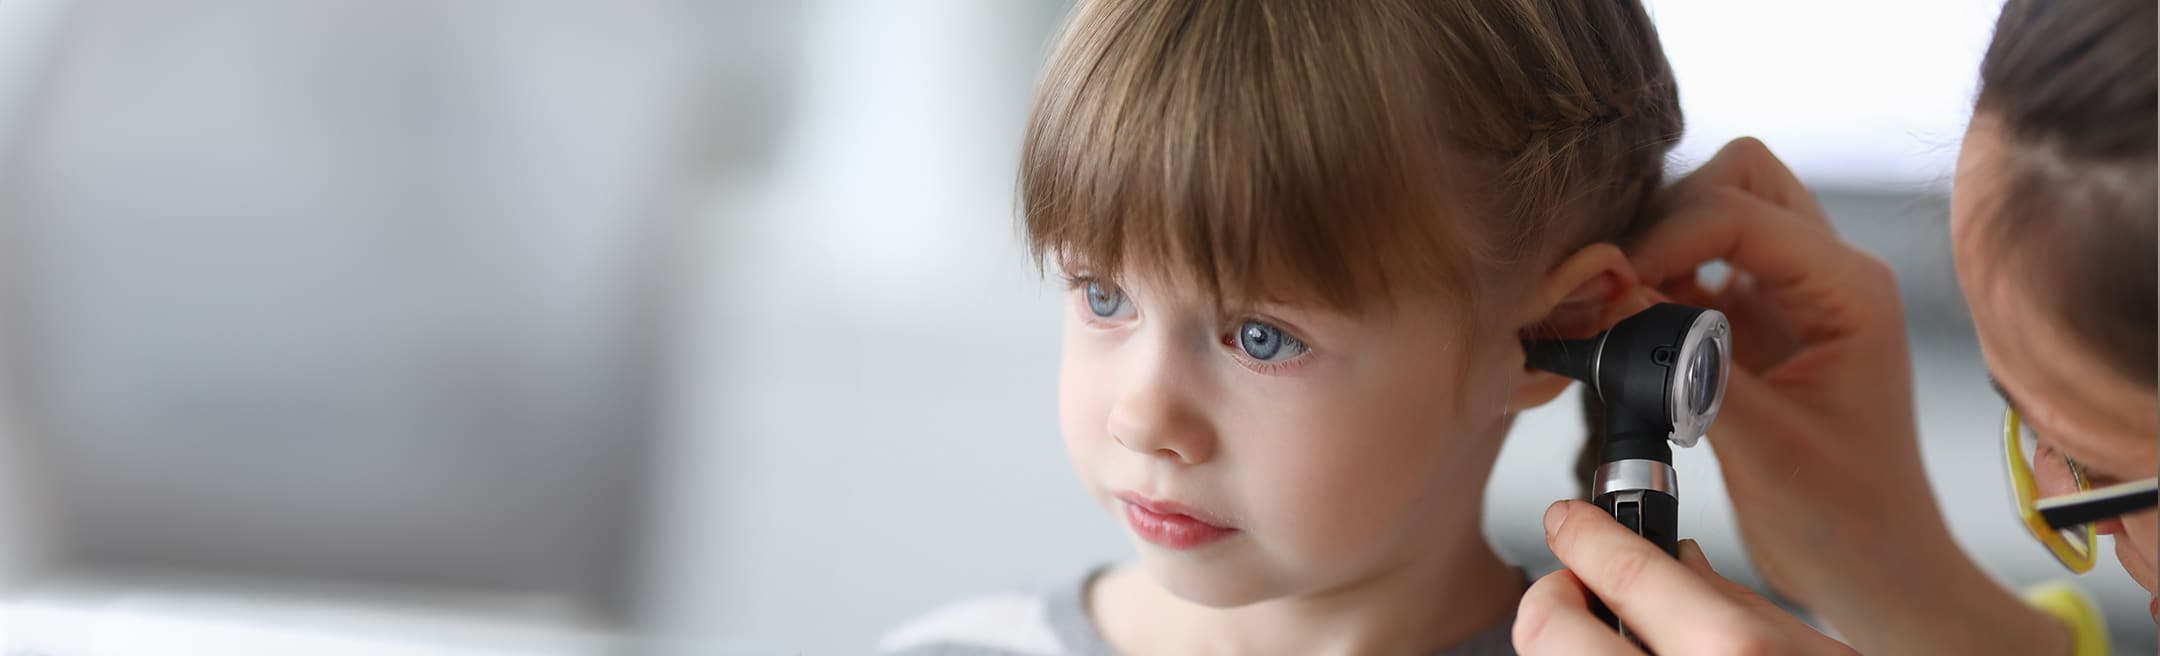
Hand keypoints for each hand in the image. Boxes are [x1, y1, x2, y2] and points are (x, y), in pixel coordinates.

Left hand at [1513, 501, 1855, 655]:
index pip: (1623, 570)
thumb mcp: (1814, 655)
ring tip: (1619, 642)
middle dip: (1553, 599)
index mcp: (1733, 653)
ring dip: (1577, 651)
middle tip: (1578, 590)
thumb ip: (1736, 604)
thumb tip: (1678, 561)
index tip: (1567, 523)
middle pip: (1547, 631)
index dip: (1582, 537)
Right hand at [1621, 138, 2065, 654]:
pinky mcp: (1758, 322)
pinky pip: (1697, 266)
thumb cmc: (1845, 519)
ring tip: (1621, 307)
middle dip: (1666, 218)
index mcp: (1849, 289)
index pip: (1739, 210)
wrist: (1875, 569)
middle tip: (1620, 287)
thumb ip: (1690, 367)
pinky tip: (1633, 328)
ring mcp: (1793, 293)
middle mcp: (1827, 274)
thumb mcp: (1765, 447)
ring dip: (1660, 246)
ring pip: (1715, 209)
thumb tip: (1615, 301)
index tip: (1614, 291)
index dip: (1664, 238)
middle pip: (1736, 178)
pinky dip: (1656, 282)